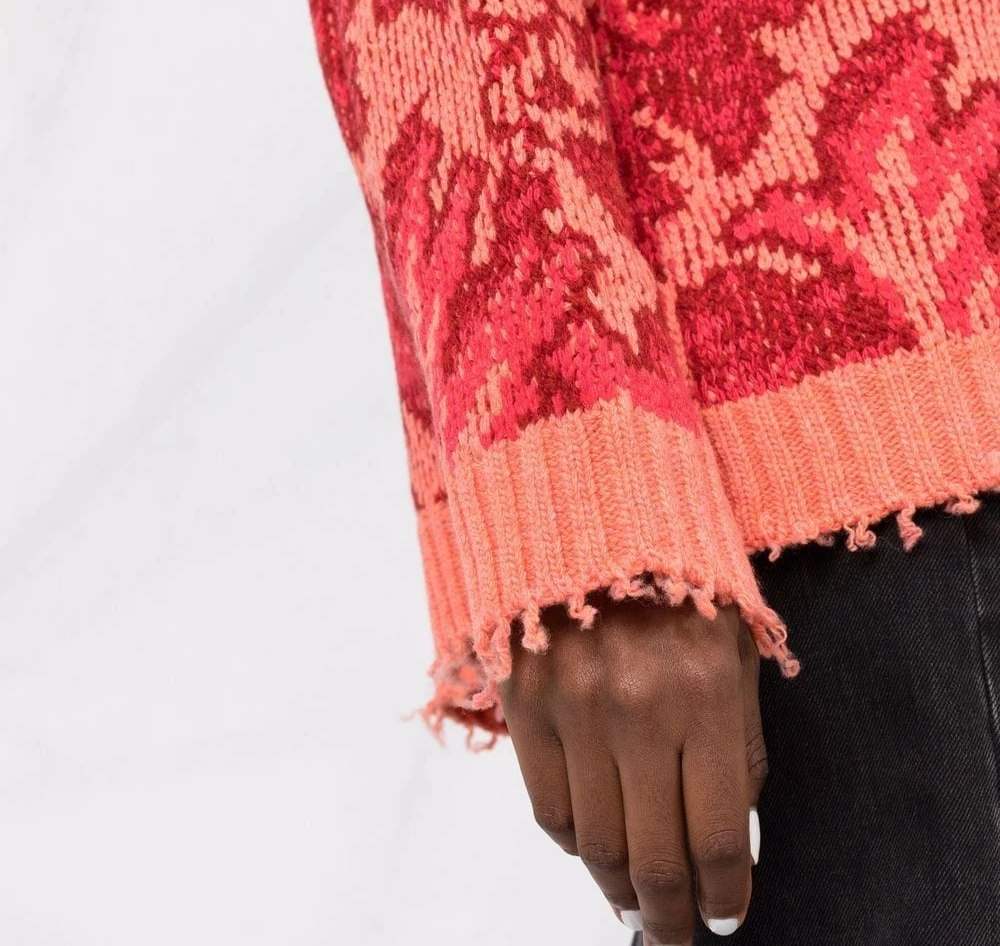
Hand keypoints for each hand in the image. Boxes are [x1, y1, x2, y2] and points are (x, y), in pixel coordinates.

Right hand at [497, 591, 764, 943]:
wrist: (590, 502)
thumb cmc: (680, 574)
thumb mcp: (735, 644)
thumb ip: (741, 741)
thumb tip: (734, 839)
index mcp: (705, 694)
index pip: (720, 837)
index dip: (726, 897)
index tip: (727, 920)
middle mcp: (638, 712)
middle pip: (655, 860)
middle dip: (671, 918)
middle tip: (676, 939)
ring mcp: (574, 710)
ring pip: (598, 846)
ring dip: (620, 894)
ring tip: (636, 911)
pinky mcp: (525, 703)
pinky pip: (548, 809)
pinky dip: (575, 846)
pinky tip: (594, 854)